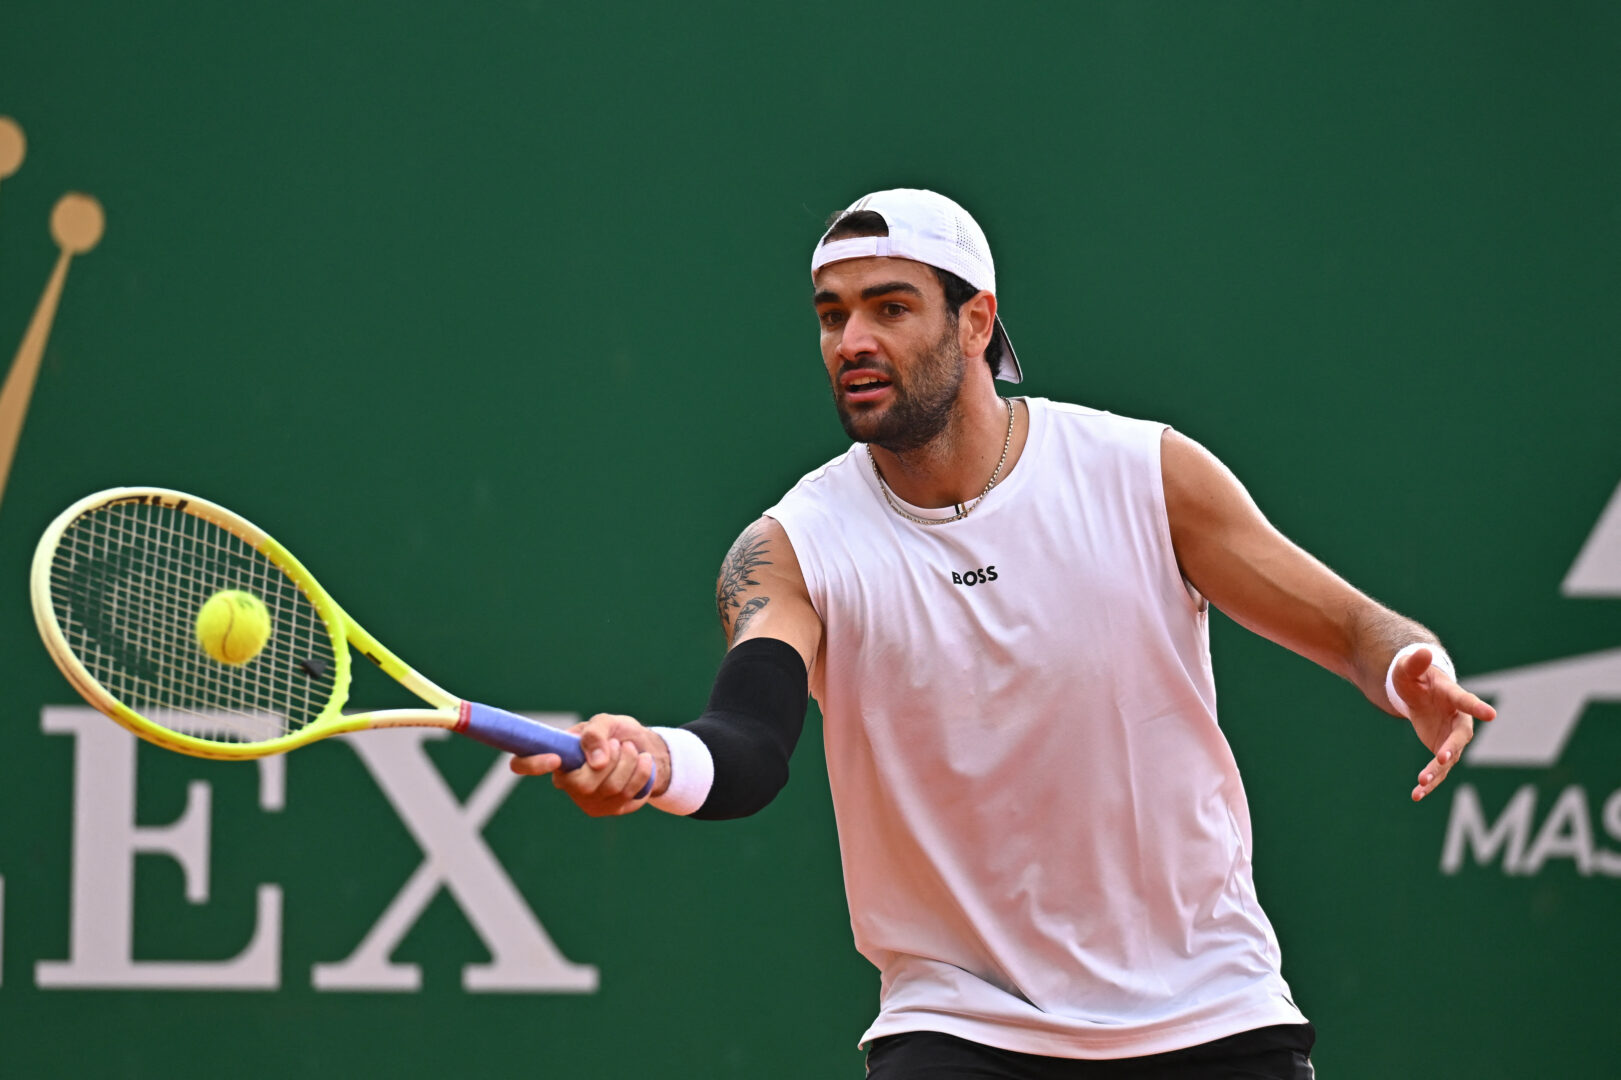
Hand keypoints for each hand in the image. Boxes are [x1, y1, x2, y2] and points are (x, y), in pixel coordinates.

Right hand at [509, 713, 669, 816]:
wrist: (644, 747)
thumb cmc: (616, 734)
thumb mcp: (605, 722)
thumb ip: (596, 733)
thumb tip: (596, 762)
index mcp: (557, 758)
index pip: (524, 764)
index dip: (533, 764)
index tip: (555, 759)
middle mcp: (567, 784)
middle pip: (584, 784)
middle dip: (612, 759)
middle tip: (620, 744)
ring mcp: (589, 801)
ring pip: (611, 789)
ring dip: (630, 762)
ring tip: (632, 749)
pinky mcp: (612, 810)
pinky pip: (630, 797)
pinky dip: (642, 774)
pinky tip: (643, 763)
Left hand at [1393, 647, 1496, 802]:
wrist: (1418, 693)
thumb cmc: (1415, 678)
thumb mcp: (1408, 669)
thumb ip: (1414, 663)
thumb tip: (1422, 651)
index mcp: (1452, 697)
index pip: (1466, 701)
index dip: (1477, 707)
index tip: (1492, 714)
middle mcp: (1458, 720)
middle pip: (1459, 737)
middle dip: (1452, 748)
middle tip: (1442, 758)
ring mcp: (1451, 738)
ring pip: (1449, 758)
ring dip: (1437, 772)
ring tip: (1421, 784)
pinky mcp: (1442, 751)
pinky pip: (1438, 770)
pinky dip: (1429, 783)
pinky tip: (1416, 795)